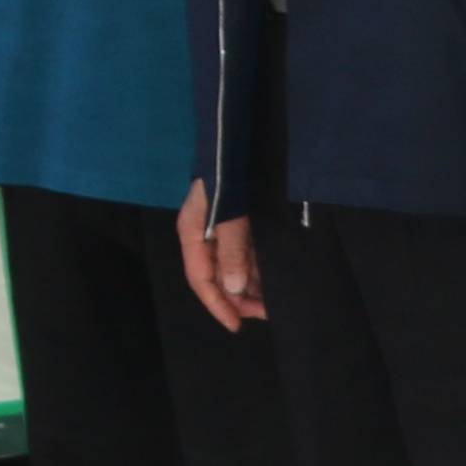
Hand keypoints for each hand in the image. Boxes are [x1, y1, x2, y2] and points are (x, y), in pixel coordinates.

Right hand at [173, 183, 260, 331]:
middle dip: (239, 299)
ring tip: (272, 300)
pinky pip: (243, 252)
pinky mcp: (236, 221)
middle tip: (265, 314)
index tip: (236, 326)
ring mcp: (219, 228)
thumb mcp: (230, 214)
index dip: (218, 305)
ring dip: (250, 285)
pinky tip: (270, 277)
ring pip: (232, 266)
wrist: (234, 139)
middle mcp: (203, 235)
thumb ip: (233, 250)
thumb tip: (236, 288)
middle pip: (217, 277)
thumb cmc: (228, 176)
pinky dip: (255, 267)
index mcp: (193, 234)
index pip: (201, 279)